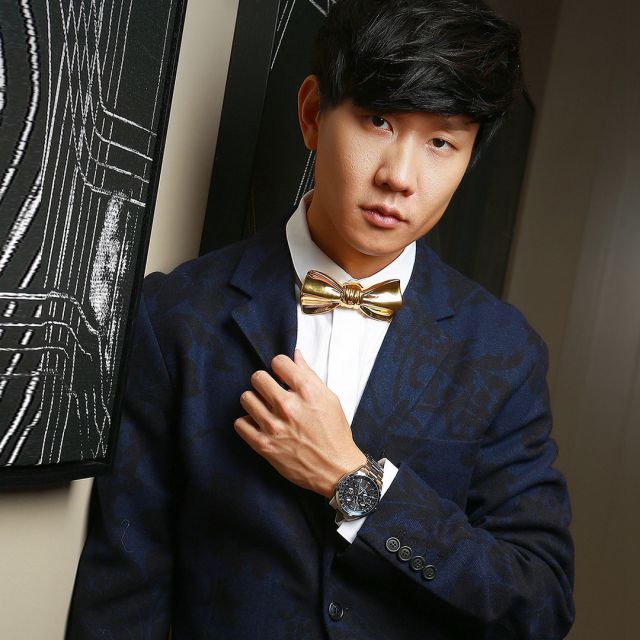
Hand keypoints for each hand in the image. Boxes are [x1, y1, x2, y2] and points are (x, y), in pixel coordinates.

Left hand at [234, 349, 365, 497]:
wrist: (336, 470)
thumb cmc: (335, 434)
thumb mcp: (330, 399)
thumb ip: (310, 376)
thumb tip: (296, 355)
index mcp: (307, 392)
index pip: (279, 362)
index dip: (280, 367)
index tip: (281, 375)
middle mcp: (288, 406)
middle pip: (257, 377)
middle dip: (264, 382)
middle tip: (271, 391)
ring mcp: (274, 426)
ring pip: (246, 398)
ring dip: (254, 401)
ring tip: (264, 408)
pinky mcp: (264, 445)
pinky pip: (240, 423)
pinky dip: (247, 422)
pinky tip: (259, 424)